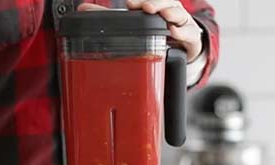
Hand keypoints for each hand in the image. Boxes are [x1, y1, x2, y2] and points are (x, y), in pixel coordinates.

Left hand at [77, 0, 203, 61]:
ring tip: (161, 16)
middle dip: (155, 3)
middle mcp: (171, 11)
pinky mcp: (191, 39)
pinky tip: (174, 31)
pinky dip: (182, 32)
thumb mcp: (136, 24)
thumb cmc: (158, 31)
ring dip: (170, 13)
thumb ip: (108, 17)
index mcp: (157, 5)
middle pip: (166, 2)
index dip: (142, 0)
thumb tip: (82, 9)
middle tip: (144, 8)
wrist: (185, 49)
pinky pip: (189, 34)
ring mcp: (183, 24)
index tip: (130, 4)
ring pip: (179, 14)